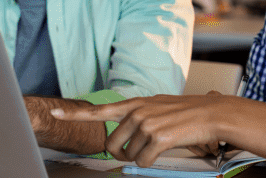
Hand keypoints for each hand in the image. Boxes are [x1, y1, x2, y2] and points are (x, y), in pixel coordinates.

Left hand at [51, 93, 231, 167]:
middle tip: (136, 152)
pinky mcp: (157, 137)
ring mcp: (146, 123)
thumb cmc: (186, 113)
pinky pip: (144, 161)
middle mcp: (137, 111)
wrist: (211, 113)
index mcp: (135, 104)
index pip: (99, 109)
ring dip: (142, 157)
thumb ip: (137, 118)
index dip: (74, 114)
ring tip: (159, 146)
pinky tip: (165, 151)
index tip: (54, 113)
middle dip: (122, 154)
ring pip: (129, 155)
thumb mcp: (157, 108)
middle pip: (111, 144)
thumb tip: (124, 140)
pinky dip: (152, 162)